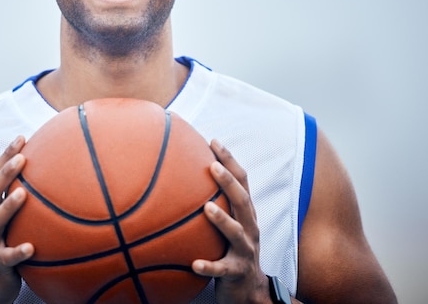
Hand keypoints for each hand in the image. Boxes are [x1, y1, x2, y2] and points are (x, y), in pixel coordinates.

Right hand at [0, 136, 34, 303]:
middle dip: (5, 173)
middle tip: (22, 157)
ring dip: (8, 207)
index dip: (5, 156)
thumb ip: (24, 200)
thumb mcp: (11, 221)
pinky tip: (32, 247)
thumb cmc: (5, 244)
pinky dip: (18, 251)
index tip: (21, 137)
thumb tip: (55, 176)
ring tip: (23, 194)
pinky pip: (7, 257)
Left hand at [192, 140, 269, 303]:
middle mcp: (249, 229)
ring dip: (222, 220)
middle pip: (243, 201)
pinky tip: (194, 263)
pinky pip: (222, 269)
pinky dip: (210, 266)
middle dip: (229, 182)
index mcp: (246, 214)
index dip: (230, 160)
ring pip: (237, 233)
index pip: (242, 181)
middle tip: (212, 166)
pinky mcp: (237, 273)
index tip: (213, 140)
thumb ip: (212, 201)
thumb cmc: (230, 250)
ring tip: (206, 208)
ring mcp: (245, 251)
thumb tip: (178, 176)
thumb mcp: (226, 224)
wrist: (249, 290)